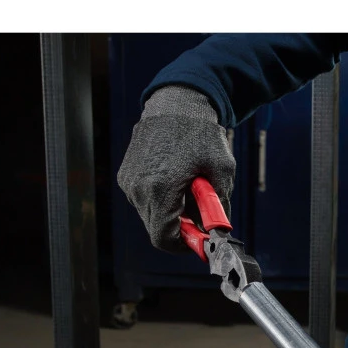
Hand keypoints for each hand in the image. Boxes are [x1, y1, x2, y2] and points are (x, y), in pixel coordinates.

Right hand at [117, 85, 235, 252]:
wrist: (177, 101)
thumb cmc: (201, 134)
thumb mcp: (222, 172)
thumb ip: (219, 208)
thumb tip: (218, 232)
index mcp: (160, 189)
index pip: (163, 239)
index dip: (184, 246)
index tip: (199, 241)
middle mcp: (138, 188)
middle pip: (157, 229)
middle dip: (180, 229)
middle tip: (200, 216)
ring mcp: (129, 181)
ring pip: (150, 216)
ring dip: (171, 213)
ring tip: (189, 189)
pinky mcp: (126, 175)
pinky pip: (144, 200)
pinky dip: (161, 199)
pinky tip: (176, 180)